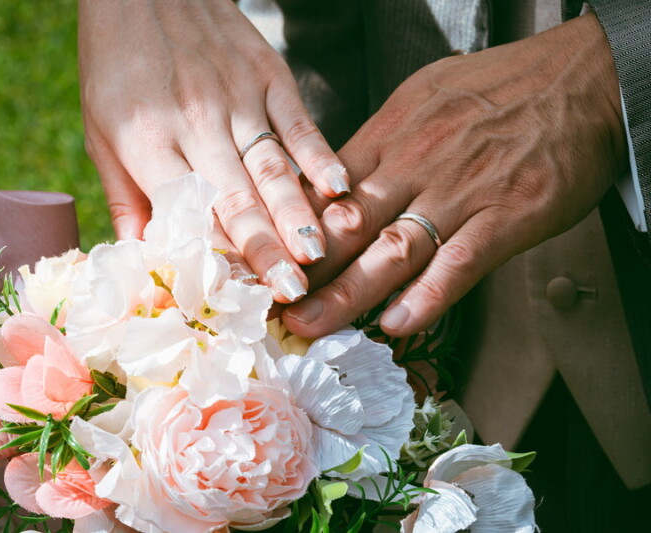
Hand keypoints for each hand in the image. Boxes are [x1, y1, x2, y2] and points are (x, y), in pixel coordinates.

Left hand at [78, 0, 349, 302]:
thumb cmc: (117, 65)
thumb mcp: (101, 132)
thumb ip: (125, 198)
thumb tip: (141, 259)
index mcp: (148, 142)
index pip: (188, 211)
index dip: (215, 257)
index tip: (238, 297)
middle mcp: (196, 123)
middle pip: (236, 196)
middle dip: (264, 249)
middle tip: (292, 292)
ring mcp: (237, 98)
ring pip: (271, 165)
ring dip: (296, 213)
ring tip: (318, 254)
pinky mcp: (267, 76)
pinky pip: (298, 122)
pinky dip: (320, 155)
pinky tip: (340, 187)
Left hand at [283, 13, 627, 336]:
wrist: (579, 78)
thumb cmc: (497, 88)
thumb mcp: (422, 98)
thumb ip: (379, 144)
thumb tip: (337, 183)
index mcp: (389, 138)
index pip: (327, 193)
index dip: (293, 233)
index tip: (269, 265)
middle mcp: (415, 167)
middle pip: (348, 227)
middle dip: (307, 272)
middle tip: (275, 308)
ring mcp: (460, 193)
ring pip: (393, 250)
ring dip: (349, 293)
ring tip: (314, 326)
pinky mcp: (507, 215)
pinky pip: (460, 261)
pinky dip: (429, 295)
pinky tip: (398, 323)